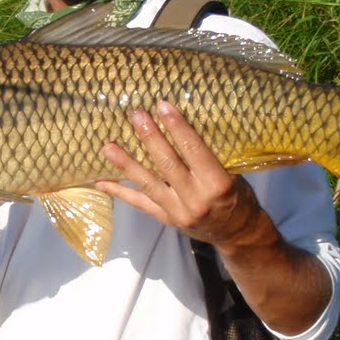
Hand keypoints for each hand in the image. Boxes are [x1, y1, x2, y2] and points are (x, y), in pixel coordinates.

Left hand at [96, 102, 279, 252]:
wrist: (237, 233)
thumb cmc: (238, 196)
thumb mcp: (234, 174)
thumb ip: (210, 157)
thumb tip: (183, 125)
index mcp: (217, 184)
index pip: (194, 151)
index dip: (178, 128)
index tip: (163, 106)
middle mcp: (196, 199)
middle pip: (168, 164)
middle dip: (150, 138)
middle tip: (136, 115)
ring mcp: (178, 212)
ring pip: (148, 184)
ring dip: (127, 165)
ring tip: (108, 148)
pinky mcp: (166, 219)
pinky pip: (140, 203)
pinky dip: (120, 191)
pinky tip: (101, 182)